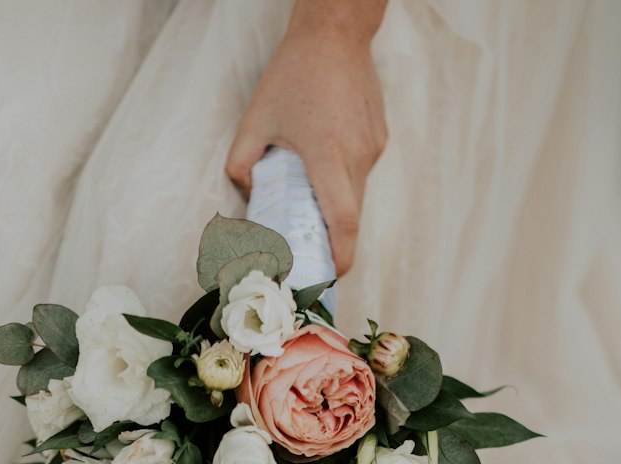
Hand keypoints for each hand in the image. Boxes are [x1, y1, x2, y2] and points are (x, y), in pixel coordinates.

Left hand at [225, 6, 387, 276]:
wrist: (336, 32)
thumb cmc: (294, 73)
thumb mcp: (256, 119)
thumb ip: (242, 165)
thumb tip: (247, 200)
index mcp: (327, 155)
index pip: (343, 221)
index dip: (340, 256)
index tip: (331, 275)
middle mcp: (357, 155)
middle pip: (350, 215)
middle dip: (332, 239)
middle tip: (309, 249)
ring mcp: (373, 147)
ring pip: (356, 194)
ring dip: (334, 204)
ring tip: (309, 195)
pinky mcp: (379, 138)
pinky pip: (361, 172)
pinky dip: (342, 178)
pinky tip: (323, 156)